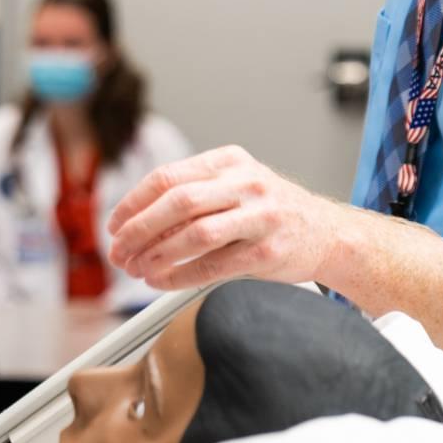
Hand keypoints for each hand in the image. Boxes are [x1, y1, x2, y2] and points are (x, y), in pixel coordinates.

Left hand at [106, 145, 337, 289]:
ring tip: (137, 269)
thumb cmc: (271, 211)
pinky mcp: (268, 251)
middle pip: (177, 202)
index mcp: (229, 161)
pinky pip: (214, 265)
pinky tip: (162, 281)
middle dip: (138, 230)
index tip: (114, 225)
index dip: (133, 203)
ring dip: (157, 255)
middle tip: (118, 251)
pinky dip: (180, 276)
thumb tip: (134, 225)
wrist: (328, 233)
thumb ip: (192, 195)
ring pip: (195, 233)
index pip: (167, 177)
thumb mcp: (234, 185)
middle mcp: (246, 183)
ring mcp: (260, 216)